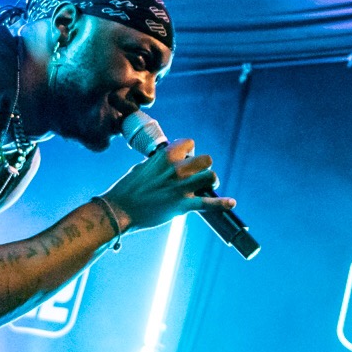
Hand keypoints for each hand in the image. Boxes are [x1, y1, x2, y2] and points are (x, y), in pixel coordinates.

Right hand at [102, 139, 231, 231]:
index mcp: (165, 156)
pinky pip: (208, 203)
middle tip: (198, 174)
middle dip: (204, 166)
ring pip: (211, 177)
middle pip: (206, 159)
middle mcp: (176, 169)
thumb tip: (167, 162)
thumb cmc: (128, 188)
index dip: (190, 151)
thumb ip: (159, 163)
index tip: (186, 159)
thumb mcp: (143, 167)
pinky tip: (231, 202)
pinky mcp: (183, 205)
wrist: (120, 209)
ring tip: (207, 187)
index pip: (190, 143)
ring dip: (210, 182)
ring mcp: (181, 187)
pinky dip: (222, 203)